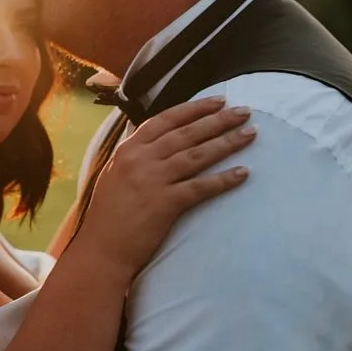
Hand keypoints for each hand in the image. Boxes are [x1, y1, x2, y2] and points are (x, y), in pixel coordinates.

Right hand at [81, 96, 254, 274]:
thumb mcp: (115, 174)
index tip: (217, 101)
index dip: (194, 109)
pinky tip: (243, 172)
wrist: (101, 249)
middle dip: (218, 120)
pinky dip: (223, 179)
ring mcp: (153, 180)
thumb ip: (134, 155)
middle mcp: (141, 159)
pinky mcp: (165, 204)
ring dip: (226, 143)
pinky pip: (200, 187)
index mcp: (128, 149)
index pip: (166, 120)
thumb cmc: (108, 215)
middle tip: (243, 111)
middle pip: (186, 133)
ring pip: (196, 155)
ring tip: (250, 134)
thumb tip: (153, 139)